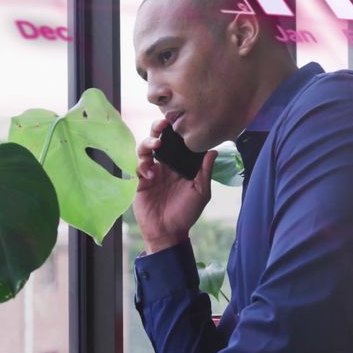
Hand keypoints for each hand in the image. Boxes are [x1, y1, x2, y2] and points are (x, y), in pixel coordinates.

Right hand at [133, 118, 217, 253]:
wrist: (169, 233)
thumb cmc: (186, 213)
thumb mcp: (201, 192)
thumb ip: (205, 172)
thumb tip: (214, 151)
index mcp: (179, 165)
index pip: (177, 143)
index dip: (176, 131)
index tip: (180, 120)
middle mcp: (165, 165)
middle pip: (158, 140)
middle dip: (158, 128)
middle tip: (163, 123)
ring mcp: (151, 172)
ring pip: (145, 149)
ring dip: (148, 143)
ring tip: (156, 144)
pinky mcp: (140, 182)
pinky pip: (137, 167)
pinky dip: (143, 165)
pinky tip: (151, 173)